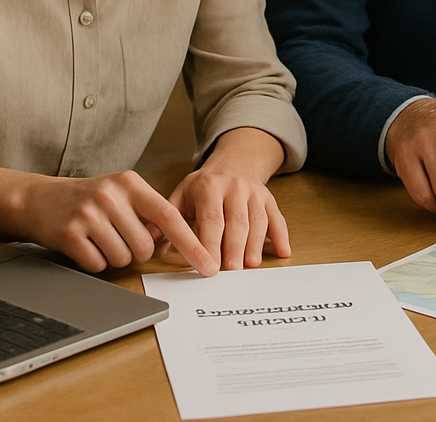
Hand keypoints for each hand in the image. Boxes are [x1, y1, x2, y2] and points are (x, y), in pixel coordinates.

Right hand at [19, 170, 216, 275]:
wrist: (39, 198)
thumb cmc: (90, 198)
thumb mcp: (122, 192)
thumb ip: (148, 210)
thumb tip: (178, 239)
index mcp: (131, 183)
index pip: (169, 217)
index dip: (190, 243)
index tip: (206, 263)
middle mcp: (111, 195)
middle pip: (144, 246)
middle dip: (136, 251)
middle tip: (118, 235)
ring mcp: (89, 214)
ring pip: (122, 258)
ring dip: (114, 256)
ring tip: (99, 237)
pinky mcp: (69, 234)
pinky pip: (97, 265)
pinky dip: (94, 262)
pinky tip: (85, 244)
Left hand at [169, 127, 289, 269]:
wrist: (232, 162)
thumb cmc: (203, 186)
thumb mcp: (181, 194)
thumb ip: (168, 220)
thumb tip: (152, 246)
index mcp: (209, 186)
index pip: (211, 218)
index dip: (211, 244)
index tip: (208, 267)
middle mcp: (234, 186)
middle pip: (236, 220)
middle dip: (234, 247)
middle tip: (231, 272)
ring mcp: (254, 191)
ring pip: (258, 220)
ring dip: (255, 244)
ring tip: (250, 265)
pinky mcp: (269, 197)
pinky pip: (277, 217)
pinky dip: (281, 235)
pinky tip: (283, 252)